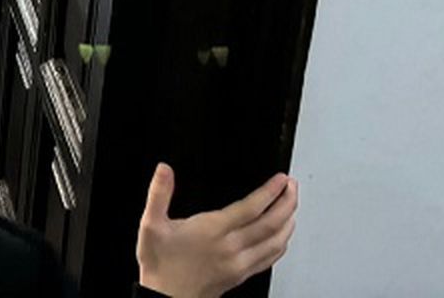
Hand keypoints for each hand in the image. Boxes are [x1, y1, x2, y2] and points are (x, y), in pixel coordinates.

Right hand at [137, 164, 297, 297]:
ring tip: (292, 207)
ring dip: (288, 223)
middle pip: (270, 224)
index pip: (251, 208)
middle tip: (292, 187)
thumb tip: (164, 169)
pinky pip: (269, 259)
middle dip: (286, 203)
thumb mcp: (151, 225)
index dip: (270, 192)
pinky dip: (281, 244)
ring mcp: (239, 264)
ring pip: (275, 243)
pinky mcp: (240, 276)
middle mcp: (231, 247)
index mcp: (212, 231)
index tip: (281, 179)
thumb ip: (158, 194)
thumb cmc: (160, 263)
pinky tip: (282, 237)